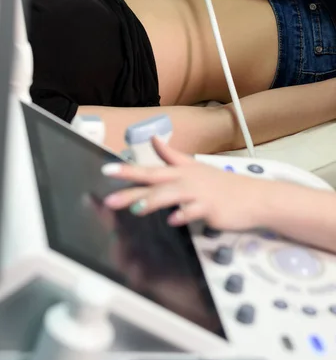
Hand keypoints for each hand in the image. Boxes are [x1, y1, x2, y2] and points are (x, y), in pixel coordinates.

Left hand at [102, 137, 269, 229]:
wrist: (254, 197)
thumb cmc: (222, 185)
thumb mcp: (195, 166)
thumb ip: (172, 155)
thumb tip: (155, 139)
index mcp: (181, 171)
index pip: (150, 168)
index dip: (128, 169)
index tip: (106, 170)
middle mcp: (186, 179)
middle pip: (155, 179)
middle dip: (132, 185)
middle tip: (109, 195)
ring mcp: (198, 193)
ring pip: (172, 194)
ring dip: (154, 200)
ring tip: (136, 209)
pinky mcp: (210, 208)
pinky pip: (195, 211)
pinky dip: (184, 215)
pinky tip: (173, 220)